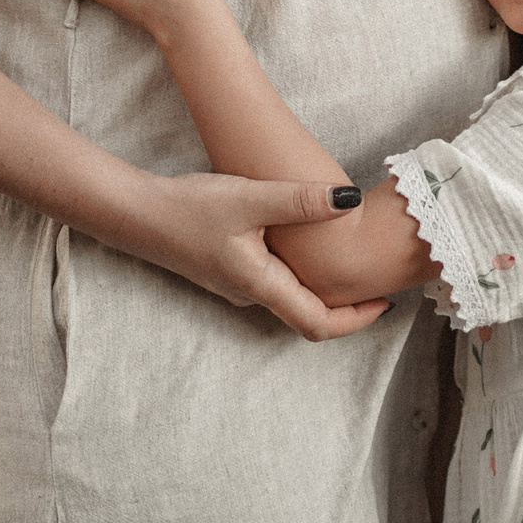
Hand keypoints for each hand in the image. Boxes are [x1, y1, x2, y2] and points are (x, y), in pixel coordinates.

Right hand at [114, 172, 390, 340]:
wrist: (137, 215)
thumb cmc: (190, 208)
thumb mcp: (251, 198)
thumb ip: (300, 201)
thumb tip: (350, 203)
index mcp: (261, 285)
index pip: (318, 324)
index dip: (357, 320)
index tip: (385, 303)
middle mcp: (252, 294)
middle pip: (309, 316)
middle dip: (348, 308)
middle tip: (378, 285)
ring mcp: (238, 285)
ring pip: (291, 299)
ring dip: (324, 291)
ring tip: (352, 266)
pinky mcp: (229, 270)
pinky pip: (275, 284)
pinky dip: (302, 277)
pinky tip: (309, 249)